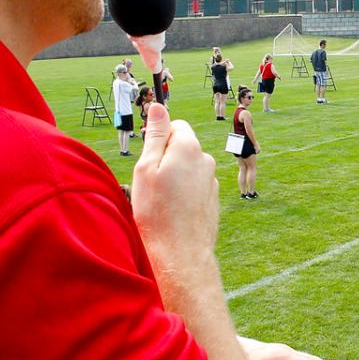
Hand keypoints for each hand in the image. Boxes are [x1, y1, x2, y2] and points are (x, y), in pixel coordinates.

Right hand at [131, 104, 220, 300]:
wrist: (181, 252)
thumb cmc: (157, 211)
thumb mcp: (147, 168)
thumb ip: (155, 135)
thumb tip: (158, 106)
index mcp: (189, 147)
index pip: (175, 125)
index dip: (157, 137)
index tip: (146, 157)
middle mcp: (206, 160)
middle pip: (182, 147)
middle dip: (165, 157)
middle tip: (149, 182)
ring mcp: (212, 181)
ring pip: (188, 168)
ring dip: (174, 177)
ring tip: (159, 200)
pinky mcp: (213, 200)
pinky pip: (194, 188)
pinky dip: (183, 194)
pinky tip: (172, 211)